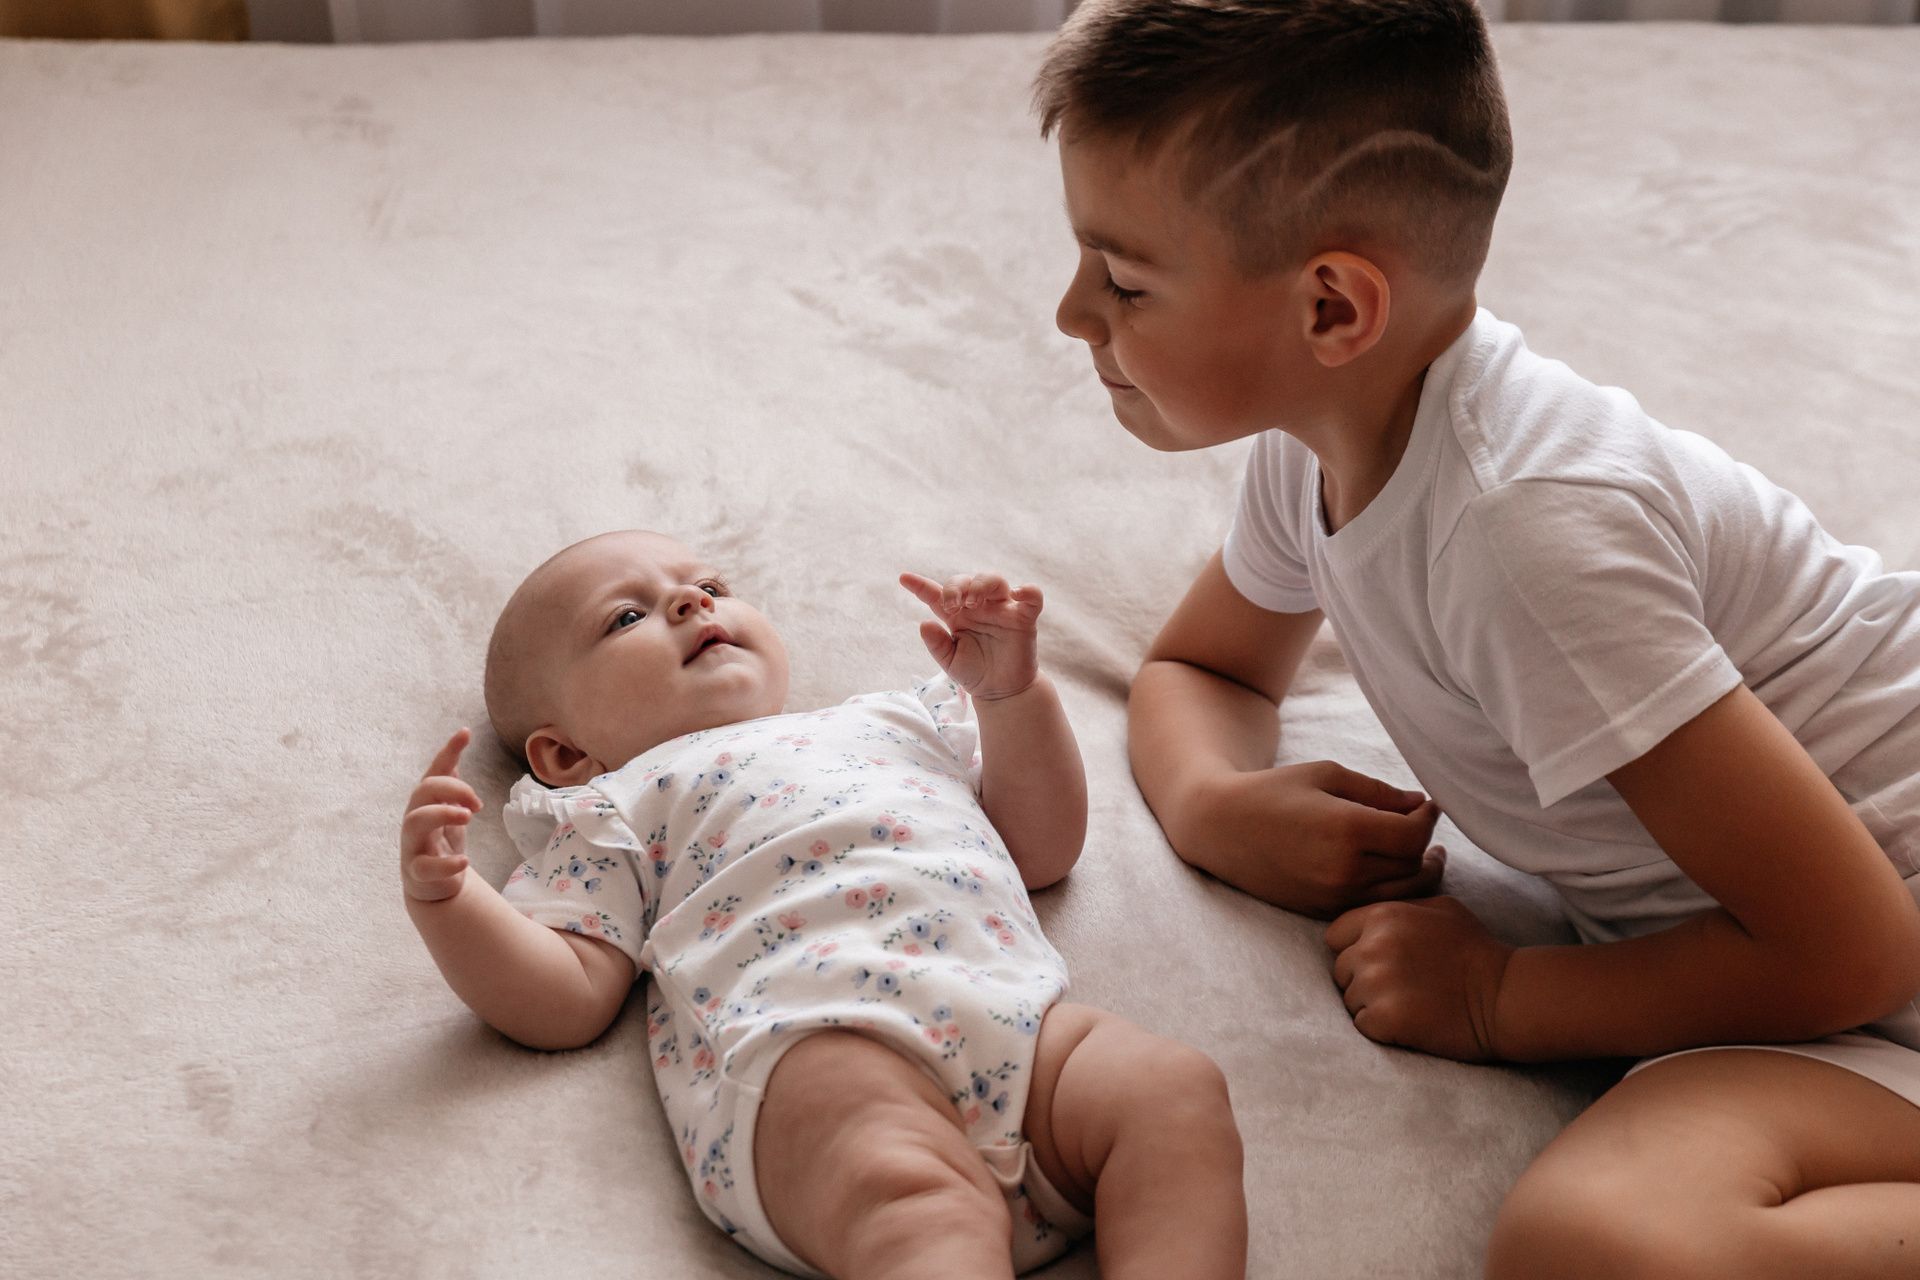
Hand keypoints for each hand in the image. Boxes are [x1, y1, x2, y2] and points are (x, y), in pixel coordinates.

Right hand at [401, 728, 481, 902]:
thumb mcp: (451, 807)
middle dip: (450, 789)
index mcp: (426, 802)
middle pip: (422, 792)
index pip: (434, 772)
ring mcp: (413, 845)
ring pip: (414, 823)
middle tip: (477, 804)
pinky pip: (425, 867)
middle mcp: (415, 819)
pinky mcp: (417, 872)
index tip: (466, 733)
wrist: (433, 885)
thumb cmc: (441, 840)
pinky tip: (464, 860)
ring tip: (467, 817)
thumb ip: (452, 778)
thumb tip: (461, 737)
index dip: (448, 752)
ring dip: (442, 814)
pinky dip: (445, 864)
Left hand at [898, 572, 1041, 701]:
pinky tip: (1017, 594)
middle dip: (955, 587)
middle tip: (951, 607)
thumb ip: (937, 645)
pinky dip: (1028, 590)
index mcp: (957, 616)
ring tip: (972, 604)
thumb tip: (924, 624)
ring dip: (981, 585)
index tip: (903, 578)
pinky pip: (1032, 597)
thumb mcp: (950, 662)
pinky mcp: (1024, 619)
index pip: (937, 595)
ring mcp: (1002, 610)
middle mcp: (980, 607)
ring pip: (995, 580)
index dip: (920, 585)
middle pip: (967, 581)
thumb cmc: (975, 672)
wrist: (1002, 692)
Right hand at [1208, 761, 1446, 916]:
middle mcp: (1343, 870)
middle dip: (1425, 844)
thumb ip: (1378, 791)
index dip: (1429, 819)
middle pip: (1412, 866)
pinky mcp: (1322, 911)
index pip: (1414, 835)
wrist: (1221, 828)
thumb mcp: (1326, 775)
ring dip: (1417, 874)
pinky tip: (1391, 872)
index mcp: (1347, 830)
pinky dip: (1392, 892)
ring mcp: (1332, 897)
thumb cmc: (1274, 792)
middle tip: (1424, 827)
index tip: (1428, 805)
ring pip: (1400, 894)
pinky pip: (1374, 907)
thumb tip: (1419, 804)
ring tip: (1422, 855)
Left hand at [1325, 895, 1513, 1061]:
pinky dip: (1382, 1028)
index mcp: (1382, 916)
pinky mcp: (1384, 1018)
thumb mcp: (1441, 907)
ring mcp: (1376, 983)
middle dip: (1362, 979)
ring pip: (1349, 999)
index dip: (1354, 950)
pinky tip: (1411, 1021)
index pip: (1336, 935)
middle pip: (1340, 970)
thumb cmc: (1476, 950)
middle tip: (1401, 987)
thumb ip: (1401, 904)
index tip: (1380, 961)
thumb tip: (1382, 886)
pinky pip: (1362, 1025)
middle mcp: (1372, 946)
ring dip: (1372, 1005)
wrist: (1505, 995)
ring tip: (1409, 1004)